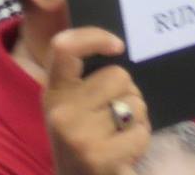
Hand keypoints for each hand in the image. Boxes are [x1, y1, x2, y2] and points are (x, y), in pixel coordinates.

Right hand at [46, 28, 149, 174]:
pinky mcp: (99, 157)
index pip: (63, 47)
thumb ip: (84, 82)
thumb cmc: (83, 144)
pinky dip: (141, 140)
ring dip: (137, 119)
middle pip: (118, 75)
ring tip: (121, 136)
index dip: (93, 37)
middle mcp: (60, 111)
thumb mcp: (72, 110)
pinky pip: (140, 131)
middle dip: (128, 93)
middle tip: (117, 117)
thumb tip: (116, 47)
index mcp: (53, 93)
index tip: (118, 46)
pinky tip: (125, 152)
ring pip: (133, 103)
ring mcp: (78, 135)